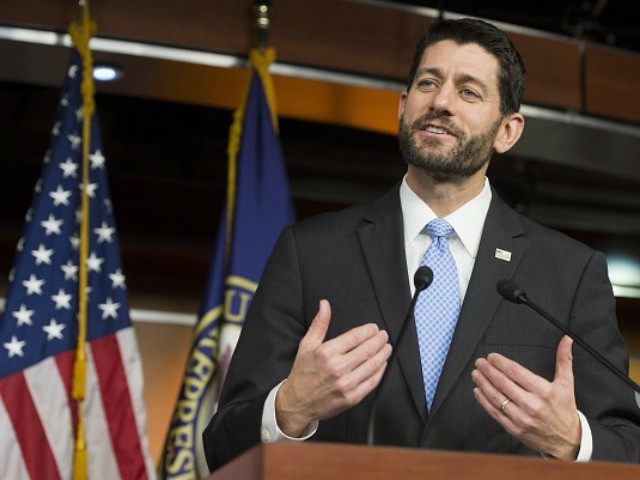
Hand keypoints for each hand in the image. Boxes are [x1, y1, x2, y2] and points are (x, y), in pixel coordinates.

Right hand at [275, 299, 391, 436]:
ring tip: (387, 348)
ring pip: (372, 366)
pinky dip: (380, 372)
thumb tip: (325, 304)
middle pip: (367, 350)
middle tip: (384, 336)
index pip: (355, 337)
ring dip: (383, 355)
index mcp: (327, 352)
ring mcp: (346, 384)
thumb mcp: (307, 345)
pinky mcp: (351, 398)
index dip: (369, 331)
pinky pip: (372, 382)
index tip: (374, 328)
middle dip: (379, 340)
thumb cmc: (303, 372)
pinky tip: (382, 364)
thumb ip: (319, 324)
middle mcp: (337, 368)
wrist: (297, 403)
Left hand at [472, 335, 580, 459]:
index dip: (500, 363)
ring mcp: (522, 418)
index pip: (516, 372)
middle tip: (479, 362)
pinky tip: (477, 392)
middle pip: (503, 383)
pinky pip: (495, 413)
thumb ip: (564, 360)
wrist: (567, 440)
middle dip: (488, 370)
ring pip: (496, 398)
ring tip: (476, 374)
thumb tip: (566, 339)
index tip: (491, 357)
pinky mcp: (515, 429)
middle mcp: (532, 404)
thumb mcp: (567, 383)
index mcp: (544, 391)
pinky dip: (484, 402)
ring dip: (483, 384)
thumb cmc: (565, 409)